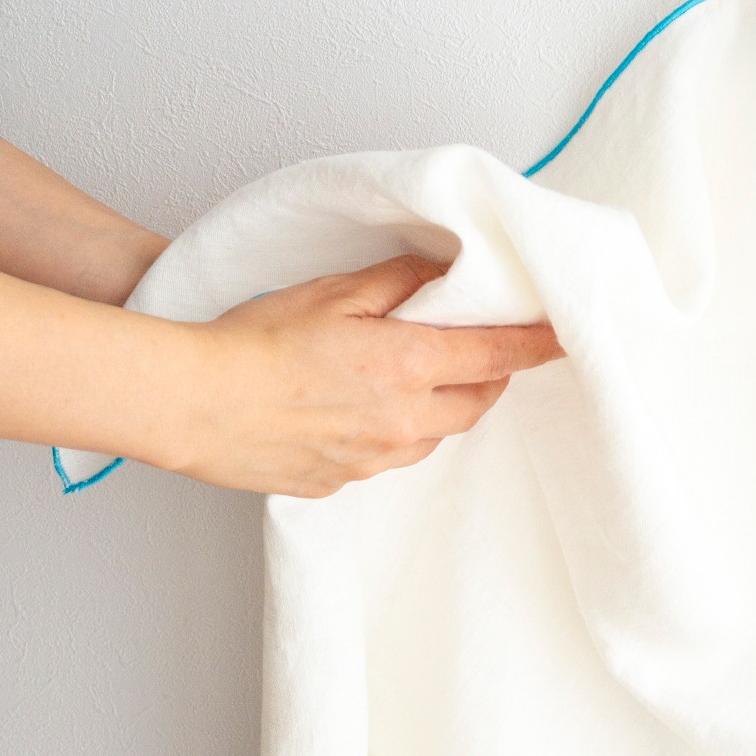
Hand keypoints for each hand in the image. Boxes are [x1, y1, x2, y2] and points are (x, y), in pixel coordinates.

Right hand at [167, 255, 563, 496]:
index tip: (563, 338)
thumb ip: (396, 281)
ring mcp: (374, 459)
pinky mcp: (343, 482)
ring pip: (436, 435)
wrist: (192, 405)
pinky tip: (362, 411)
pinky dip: (398, 432)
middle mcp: (403, 421)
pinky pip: (392, 457)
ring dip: (442, 406)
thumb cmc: (253, 344)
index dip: (537, 345)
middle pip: (477, 402)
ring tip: (412, 377)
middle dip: (489, 375)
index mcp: (407, 366)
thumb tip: (439, 273)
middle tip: (479, 349)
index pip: (498, 355)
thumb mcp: (330, 293)